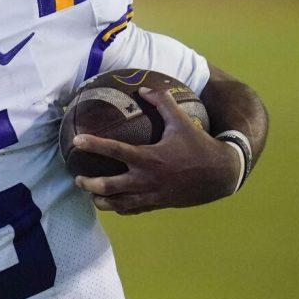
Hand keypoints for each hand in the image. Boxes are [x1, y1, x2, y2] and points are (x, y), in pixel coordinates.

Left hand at [73, 86, 242, 214]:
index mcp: (150, 157)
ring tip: (90, 194)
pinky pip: (133, 210)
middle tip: (77, 178)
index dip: (94, 145)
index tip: (76, 141)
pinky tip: (111, 203)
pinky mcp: (158, 204)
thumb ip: (162, 103)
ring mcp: (152, 195)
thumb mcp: (182, 122)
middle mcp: (147, 179)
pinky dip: (119, 208)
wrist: (222, 175)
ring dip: (101, 200)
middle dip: (89, 184)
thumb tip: (143, 89)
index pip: (115, 150)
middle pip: (109, 186)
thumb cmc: (199, 146)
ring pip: (118, 204)